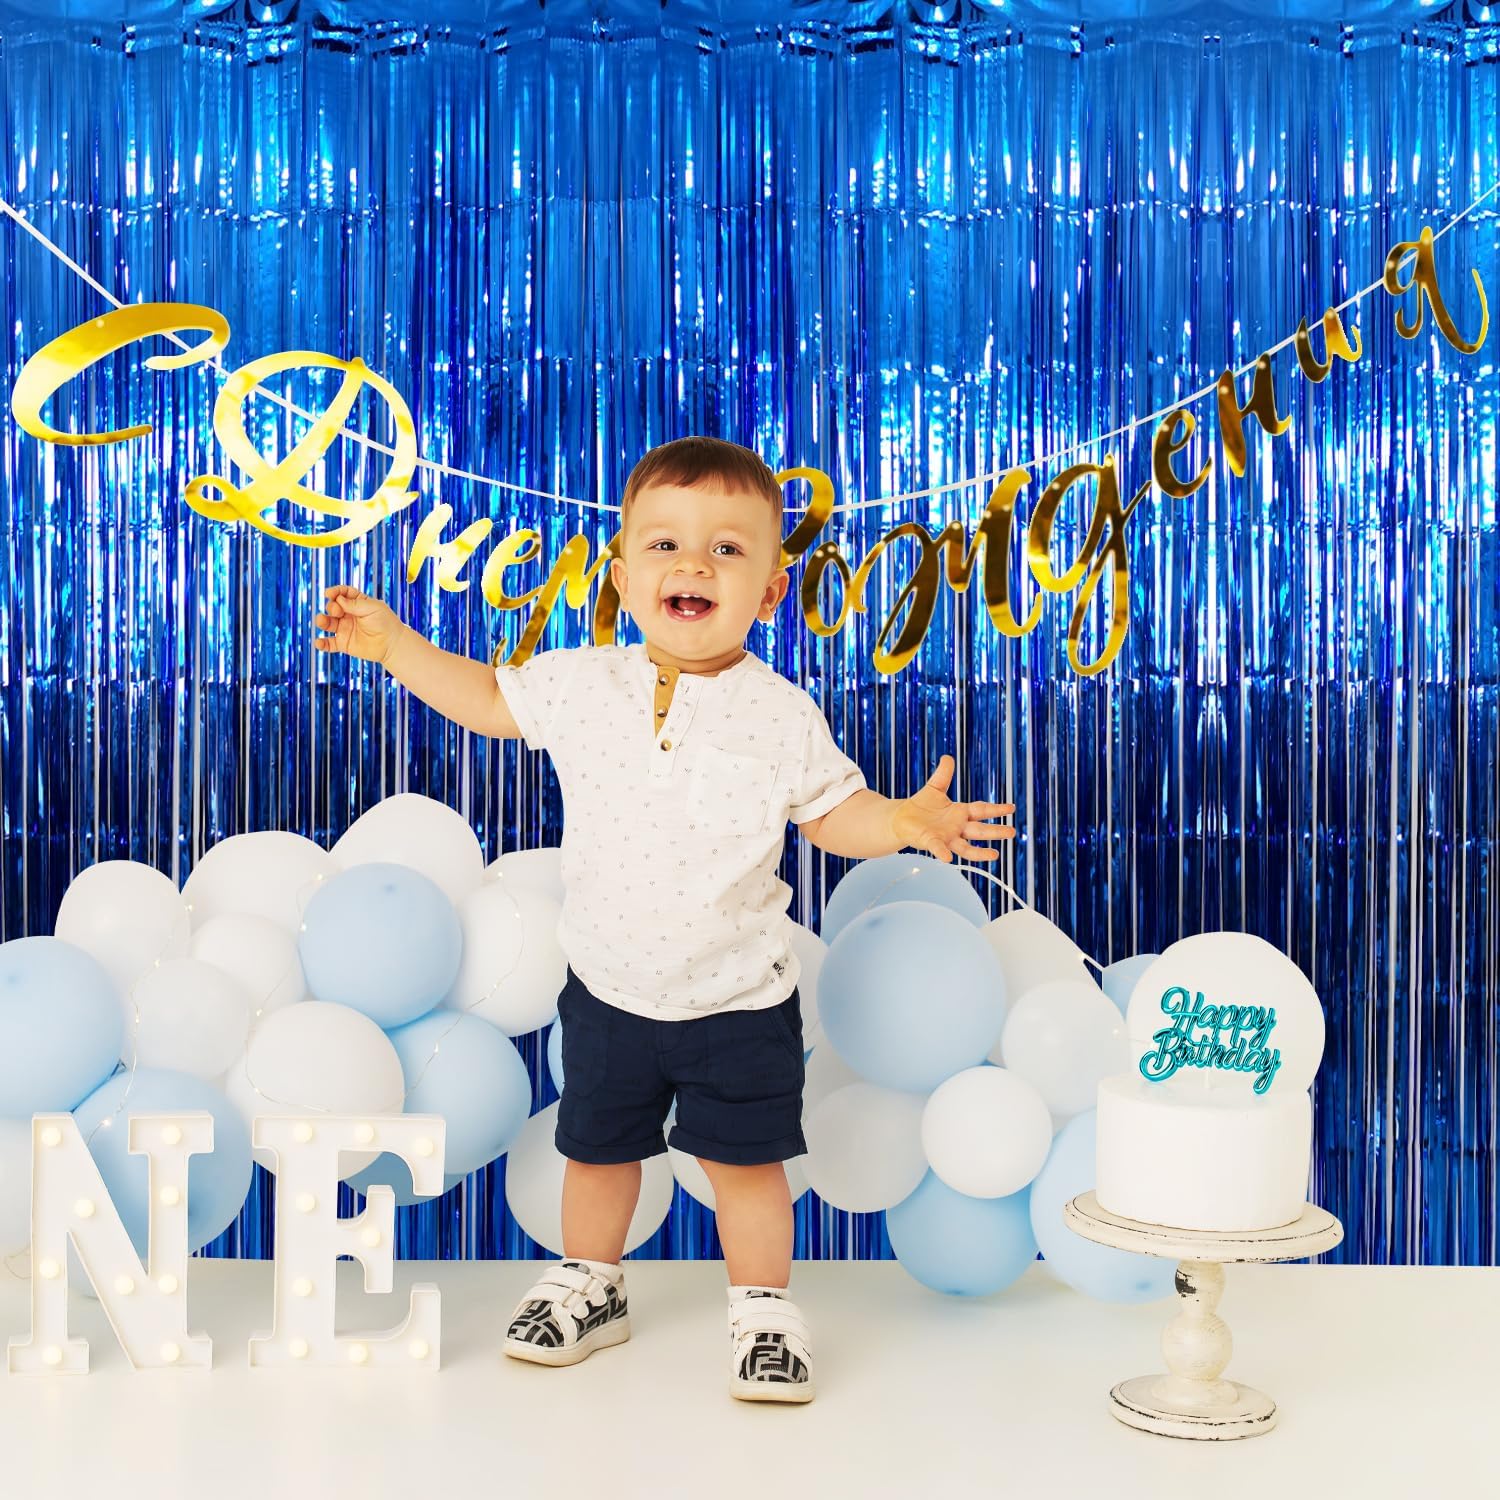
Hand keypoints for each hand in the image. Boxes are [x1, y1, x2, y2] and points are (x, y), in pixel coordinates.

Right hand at [313, 585, 405, 665]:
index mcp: (357, 603)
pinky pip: (329, 644)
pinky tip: (318, 643)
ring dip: (321, 621)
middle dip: (331, 607)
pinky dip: (322, 644)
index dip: (335, 592)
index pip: (342, 594)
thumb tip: (338, 599)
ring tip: (322, 621)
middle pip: (333, 607)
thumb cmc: (386, 623)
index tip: (329, 593)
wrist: (392, 644)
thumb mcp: (372, 608)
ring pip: (327, 623)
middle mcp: (348, 615)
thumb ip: (355, 604)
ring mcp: (345, 629)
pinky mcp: (343, 644)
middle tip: (337, 611)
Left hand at [890, 755, 1015, 863]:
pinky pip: (938, 848)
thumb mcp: (934, 788)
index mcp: (960, 813)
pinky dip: (943, 853)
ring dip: (980, 852)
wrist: (900, 819)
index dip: (996, 809)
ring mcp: (945, 837)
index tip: (1011, 808)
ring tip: (995, 855)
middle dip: (995, 831)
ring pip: (965, 847)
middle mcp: (956, 828)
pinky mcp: (930, 842)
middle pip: (979, 830)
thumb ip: (943, 775)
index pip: (981, 810)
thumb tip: (948, 757)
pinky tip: (948, 858)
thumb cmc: (920, 806)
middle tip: (1012, 832)